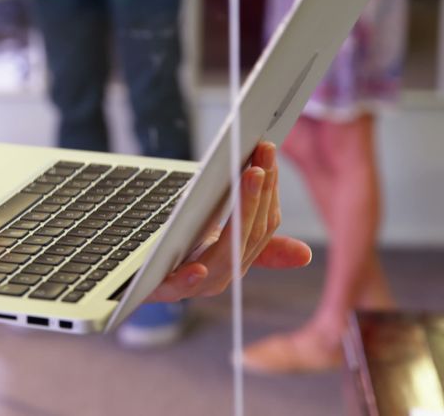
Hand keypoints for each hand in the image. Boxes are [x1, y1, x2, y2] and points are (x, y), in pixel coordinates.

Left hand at [146, 142, 311, 301]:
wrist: (137, 281)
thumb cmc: (179, 255)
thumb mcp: (219, 243)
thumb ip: (259, 246)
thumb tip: (306, 254)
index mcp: (236, 261)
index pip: (263, 226)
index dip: (268, 190)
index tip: (267, 153)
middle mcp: (221, 276)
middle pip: (248, 236)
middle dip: (257, 195)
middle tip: (259, 161)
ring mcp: (194, 286)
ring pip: (224, 258)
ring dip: (240, 217)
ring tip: (248, 181)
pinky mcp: (162, 291)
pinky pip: (179, 289)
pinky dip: (190, 279)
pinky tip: (197, 266)